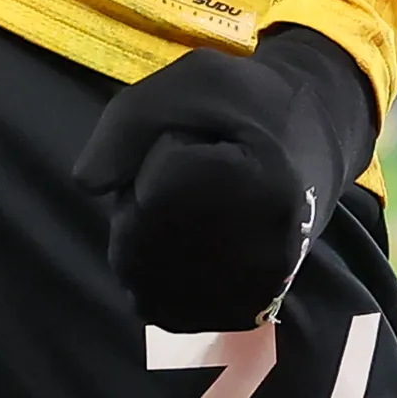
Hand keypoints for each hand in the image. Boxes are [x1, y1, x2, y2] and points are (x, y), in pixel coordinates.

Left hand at [71, 23, 380, 333]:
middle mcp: (262, 256)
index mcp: (263, 189)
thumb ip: (130, 121)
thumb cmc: (250, 104)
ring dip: (143, 234)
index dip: (164, 148)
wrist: (310, 143)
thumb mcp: (193, 80)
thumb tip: (87, 185)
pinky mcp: (234, 316)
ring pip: (137, 269)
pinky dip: (150, 269)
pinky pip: (153, 300)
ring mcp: (248, 295)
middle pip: (140, 230)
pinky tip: (186, 240)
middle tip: (198, 170)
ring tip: (196, 203)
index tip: (210, 139)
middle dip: (145, 193)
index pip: (158, 179)